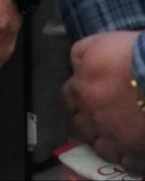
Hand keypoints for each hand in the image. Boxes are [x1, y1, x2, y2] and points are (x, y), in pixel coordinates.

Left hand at [63, 31, 144, 171]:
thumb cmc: (134, 55)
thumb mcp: (101, 43)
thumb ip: (82, 54)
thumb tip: (75, 66)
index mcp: (82, 90)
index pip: (70, 96)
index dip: (79, 96)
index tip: (87, 96)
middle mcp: (93, 117)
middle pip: (82, 125)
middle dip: (89, 122)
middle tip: (102, 119)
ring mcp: (115, 138)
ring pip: (103, 148)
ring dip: (107, 143)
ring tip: (118, 138)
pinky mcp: (137, 152)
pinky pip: (128, 163)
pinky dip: (130, 159)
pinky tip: (135, 151)